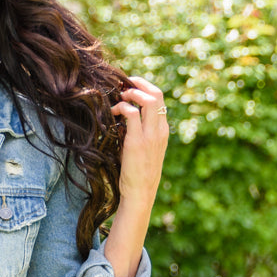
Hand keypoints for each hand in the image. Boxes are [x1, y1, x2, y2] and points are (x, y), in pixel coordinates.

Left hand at [111, 74, 168, 204]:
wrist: (140, 194)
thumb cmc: (138, 174)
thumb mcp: (143, 150)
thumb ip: (138, 133)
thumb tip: (123, 119)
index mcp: (163, 131)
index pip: (160, 100)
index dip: (146, 88)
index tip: (131, 87)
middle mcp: (160, 130)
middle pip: (157, 94)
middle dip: (139, 83)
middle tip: (124, 83)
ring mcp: (150, 135)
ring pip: (147, 100)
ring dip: (131, 93)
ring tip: (119, 96)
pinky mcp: (137, 141)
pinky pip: (131, 114)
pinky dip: (121, 107)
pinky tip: (112, 113)